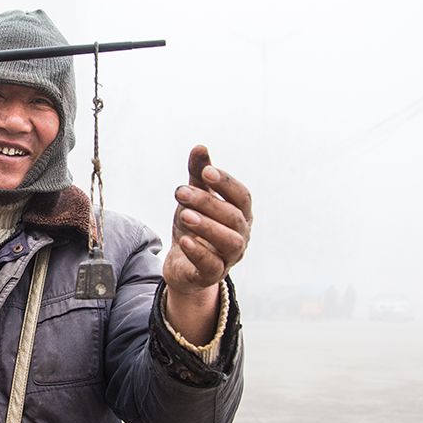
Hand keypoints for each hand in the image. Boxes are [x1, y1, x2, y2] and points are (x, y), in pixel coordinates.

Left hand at [162, 145, 252, 342]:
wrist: (183, 265)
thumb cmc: (194, 227)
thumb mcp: (193, 199)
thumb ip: (197, 176)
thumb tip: (200, 147)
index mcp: (240, 214)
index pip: (242, 196)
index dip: (226, 183)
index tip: (205, 171)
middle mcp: (241, 235)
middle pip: (233, 217)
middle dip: (207, 202)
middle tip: (180, 192)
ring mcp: (230, 257)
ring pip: (228, 241)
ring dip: (207, 226)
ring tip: (184, 215)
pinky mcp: (212, 275)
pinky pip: (212, 265)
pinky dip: (199, 252)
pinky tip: (184, 240)